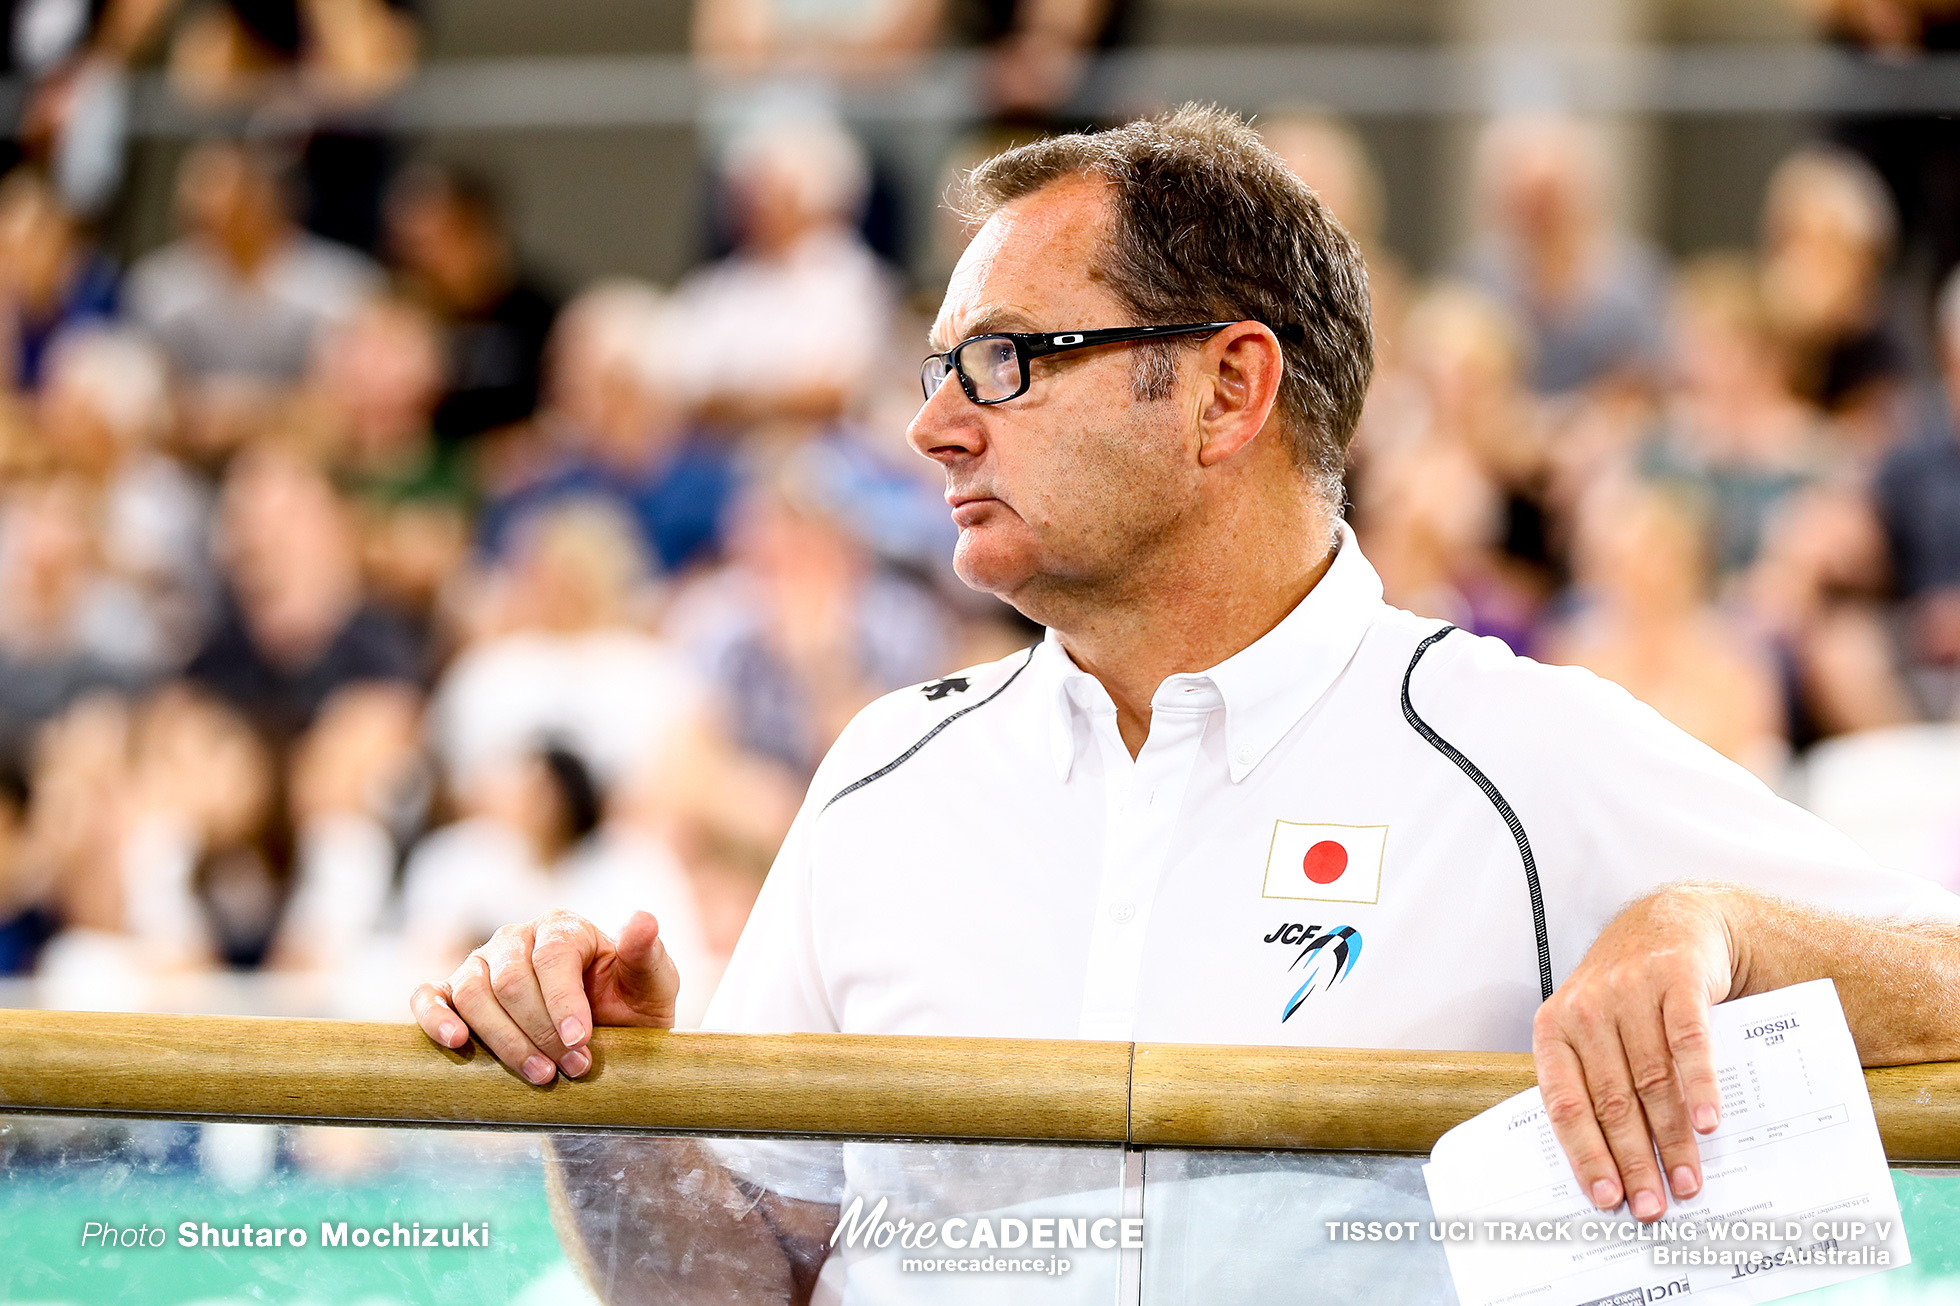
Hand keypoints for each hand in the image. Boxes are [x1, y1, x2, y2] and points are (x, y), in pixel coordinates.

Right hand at [411, 909, 678, 1084]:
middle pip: (511, 980)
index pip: (552, 955)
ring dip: (504, 1040)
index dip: (564, 1000)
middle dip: (541, 1030)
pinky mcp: (453, 993)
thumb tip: (643, 919)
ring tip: (539, 1074)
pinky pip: (429, 997)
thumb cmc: (630, 1008)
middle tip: (572, 1068)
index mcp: (563, 927)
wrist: (603, 1045)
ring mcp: (481, 963)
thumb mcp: (652, 985)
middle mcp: (517, 938)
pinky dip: (435, 1017)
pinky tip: (455, 1041)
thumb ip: (646, 953)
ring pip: (473, 993)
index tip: (581, 1041)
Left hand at [1532, 886, 1735, 1221]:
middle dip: (1633, 1161)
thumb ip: (1595, 1082)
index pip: (1565, 1103)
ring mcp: (1630, 993)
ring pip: (1651, 1080)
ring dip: (1671, 1139)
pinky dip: (1698, 1086)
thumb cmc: (1626, 991)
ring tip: (1686, 1181)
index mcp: (1555, 1029)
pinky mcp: (1675, 981)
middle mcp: (1587, 1010)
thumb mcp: (1594, 1028)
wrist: (1669, 922)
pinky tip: (1707, 1123)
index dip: (1585, 1154)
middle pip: (1612, 1101)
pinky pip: (1687, 1043)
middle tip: (1652, 1207)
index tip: (1605, 1197)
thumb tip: (1612, 1165)